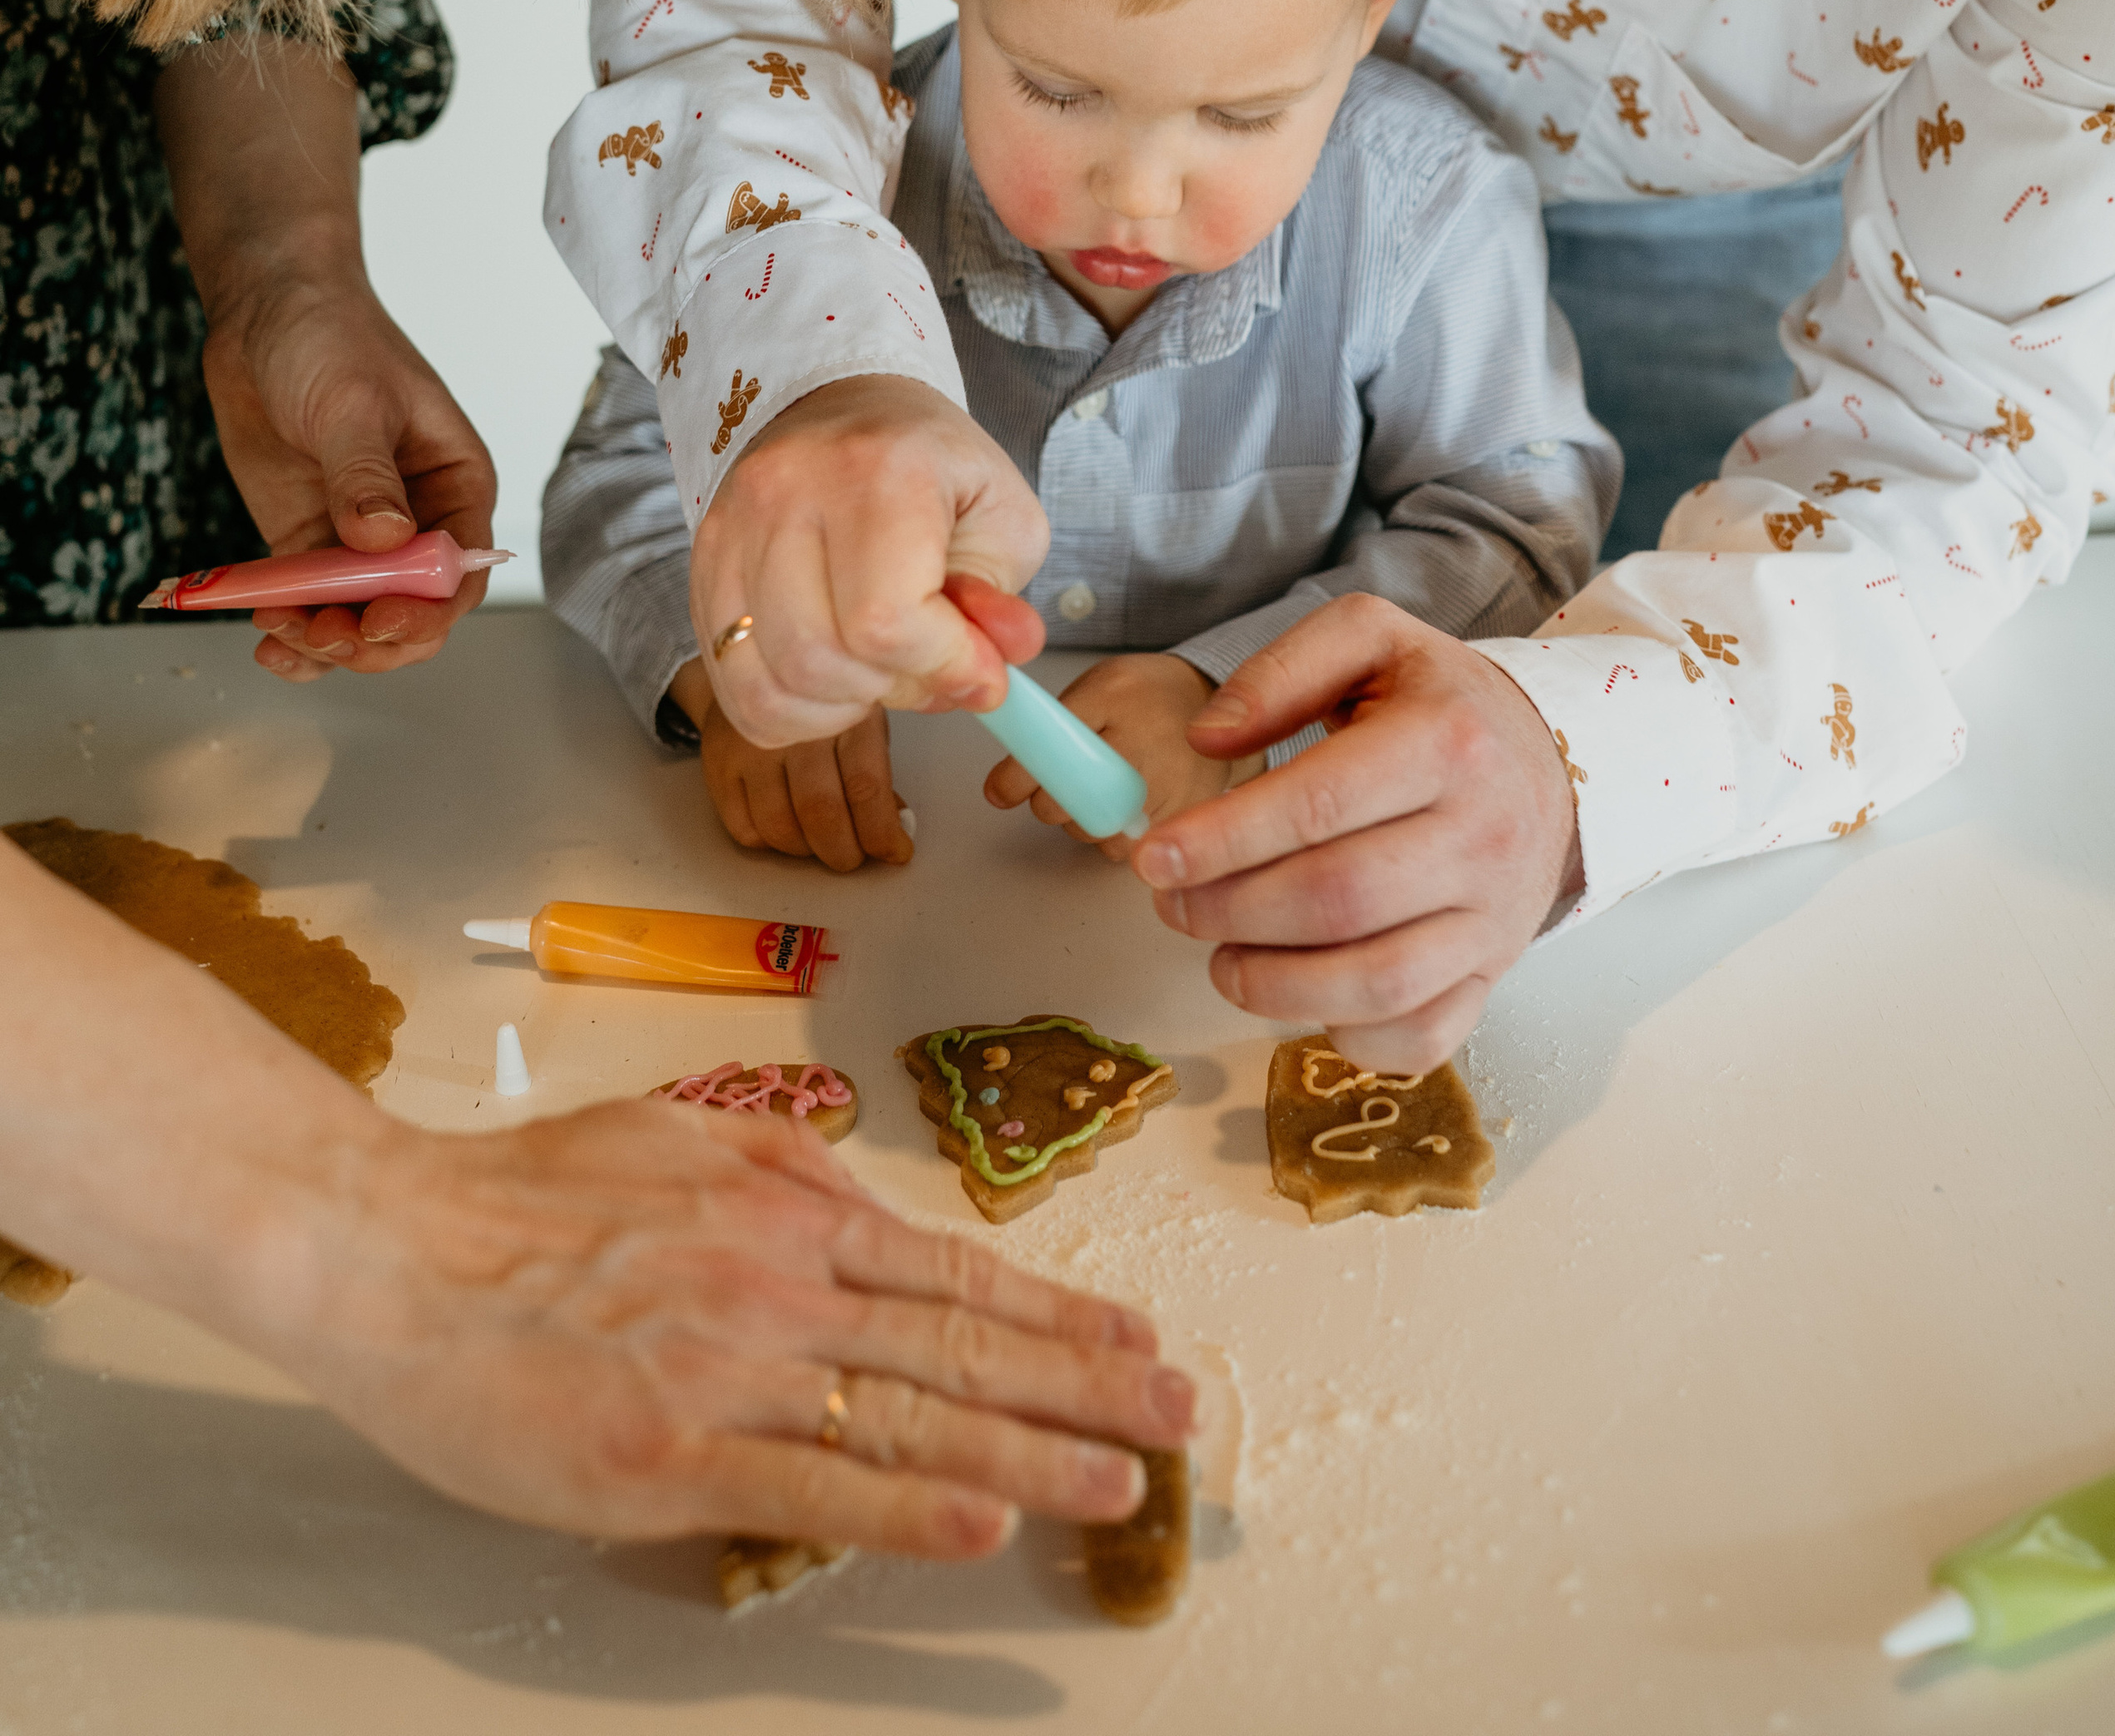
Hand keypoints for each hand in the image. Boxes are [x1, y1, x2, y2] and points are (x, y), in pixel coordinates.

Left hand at [201, 270, 496, 679]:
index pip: (459, 571)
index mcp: (455, 486)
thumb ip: (366, 475)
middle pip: (412, 613)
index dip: (426, 608)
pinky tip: (266, 634)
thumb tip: (385, 540)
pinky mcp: (306, 542)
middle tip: (322, 635)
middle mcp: (417, 522)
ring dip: (324, 644)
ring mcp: (358, 538)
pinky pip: (308, 605)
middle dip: (370, 639)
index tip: (378, 620)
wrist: (266, 313)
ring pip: (358, 622)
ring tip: (278, 631)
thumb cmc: (332, 338)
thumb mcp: (353, 403)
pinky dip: (291, 630)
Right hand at [294, 1095, 1194, 1550]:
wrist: (395, 1247)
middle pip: (962, 1345)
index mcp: (785, 1212)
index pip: (950, 1274)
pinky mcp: (672, 1454)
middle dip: (1084, 1382)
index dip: (1053, 1311)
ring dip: (1031, 1451)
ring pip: (912, 1415)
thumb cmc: (521, 1197)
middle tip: (1178, 1413)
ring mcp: (733, 1369)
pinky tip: (982, 1522)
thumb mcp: (677, 1131)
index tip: (1133, 1338)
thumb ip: (779, 1162)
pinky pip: (813, 1483)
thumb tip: (860, 1197)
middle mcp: (782, 1283)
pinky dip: (908, 1507)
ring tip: (1121, 1480)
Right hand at [671, 660, 913, 870]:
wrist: (752, 667)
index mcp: (844, 712)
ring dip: (808, 851)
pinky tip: (788, 830)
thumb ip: (877, 772)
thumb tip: (894, 828)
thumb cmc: (820, 703)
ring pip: (780, 827)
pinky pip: (744, 829)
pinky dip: (771, 843)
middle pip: (820, 812)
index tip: (895, 851)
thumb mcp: (862, 720)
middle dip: (844, 851)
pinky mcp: (718, 766)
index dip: (882, 832)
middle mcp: (793, 728)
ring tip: (821, 844)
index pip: (865, 786)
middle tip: (853, 857)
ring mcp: (750, 747)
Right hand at [691, 375, 1048, 743]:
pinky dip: (792, 710)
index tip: (979, 671)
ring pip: (770, 682)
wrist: (843, 405)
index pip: (885, 619)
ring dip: (840, 703)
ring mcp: (730, 530)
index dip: (941, 667)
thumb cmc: (930, 466)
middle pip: (819, 657)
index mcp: (874, 468)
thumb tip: (986, 680)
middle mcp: (785, 493)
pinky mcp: (702, 568)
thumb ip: (999, 603)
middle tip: (928, 664)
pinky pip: (734, 687)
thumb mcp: (1000, 518)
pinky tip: (832, 680)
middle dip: (891, 687)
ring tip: (880, 668)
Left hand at [983, 652, 1234, 861]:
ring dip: (1081, 822)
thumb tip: (1002, 783)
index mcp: (1113, 695)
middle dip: (1048, 801)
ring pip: (1092, 831)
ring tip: (1101, 791)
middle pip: (1065, 800)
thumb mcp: (1098, 687)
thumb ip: (1052, 725)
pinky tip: (1124, 808)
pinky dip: (1114, 836)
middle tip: (1059, 786)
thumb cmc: (1146, 695)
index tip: (1000, 791)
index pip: (1050, 745)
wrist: (1213, 704)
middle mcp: (1143, 738)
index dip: (1015, 778)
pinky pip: (1126, 847)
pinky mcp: (1186, 816)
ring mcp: (1169, 782)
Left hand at [1129, 596, 1582, 1073]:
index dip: (1224, 837)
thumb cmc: (1443, 704)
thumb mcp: (1371, 641)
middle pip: (1337, 900)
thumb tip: (1207, 737)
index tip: (1155, 853)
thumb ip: (1281, 672)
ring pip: (1376, 983)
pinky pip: (1419, 1035)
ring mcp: (1493, 918)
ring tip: (1220, 957)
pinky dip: (1346, 1034)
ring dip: (1272, 985)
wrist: (1551, 761)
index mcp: (1447, 741)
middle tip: (1173, 902)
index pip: (1320, 803)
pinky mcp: (1492, 974)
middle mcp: (1482, 835)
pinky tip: (1300, 994)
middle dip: (1229, 911)